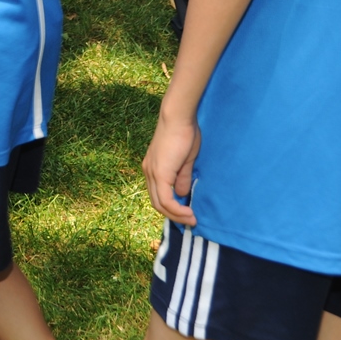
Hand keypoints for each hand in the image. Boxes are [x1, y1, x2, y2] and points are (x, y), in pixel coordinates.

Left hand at [142, 108, 200, 224]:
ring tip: (192, 220)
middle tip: (190, 221)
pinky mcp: (159, 174)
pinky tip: (189, 213)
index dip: (171, 207)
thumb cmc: (184, 133)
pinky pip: (165, 200)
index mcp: (153, 168)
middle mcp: (148, 172)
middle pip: (157, 203)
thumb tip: (182, 194)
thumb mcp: (185, 160)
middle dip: (174, 215)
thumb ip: (182, 177)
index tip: (187, 213)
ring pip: (160, 204)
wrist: (178, 118)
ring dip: (176, 215)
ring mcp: (152, 173)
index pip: (158, 194)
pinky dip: (176, 210)